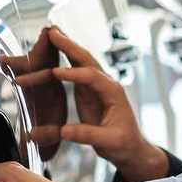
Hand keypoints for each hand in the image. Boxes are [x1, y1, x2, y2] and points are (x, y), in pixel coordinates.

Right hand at [7, 27, 169, 181]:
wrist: (130, 148)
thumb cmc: (124, 144)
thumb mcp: (109, 142)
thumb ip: (87, 135)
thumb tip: (64, 132)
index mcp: (114, 93)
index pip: (92, 77)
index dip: (74, 73)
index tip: (56, 72)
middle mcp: (105, 84)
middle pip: (87, 60)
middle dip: (70, 46)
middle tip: (53, 33)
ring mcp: (96, 86)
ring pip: (80, 62)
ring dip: (66, 48)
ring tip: (51, 34)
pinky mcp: (87, 92)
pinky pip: (74, 72)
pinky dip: (63, 60)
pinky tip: (53, 51)